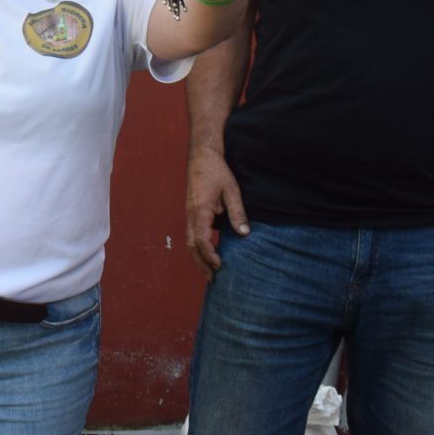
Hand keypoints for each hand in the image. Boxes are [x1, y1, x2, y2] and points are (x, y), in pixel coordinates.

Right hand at [185, 146, 248, 272]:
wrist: (202, 155)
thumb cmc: (217, 171)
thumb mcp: (232, 190)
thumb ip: (237, 212)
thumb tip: (244, 233)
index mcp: (200, 210)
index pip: (201, 240)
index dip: (209, 255)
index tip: (220, 265)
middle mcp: (191, 214)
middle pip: (192, 245)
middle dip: (201, 263)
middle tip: (213, 278)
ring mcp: (189, 213)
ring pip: (189, 241)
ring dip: (198, 257)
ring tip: (209, 272)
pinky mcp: (192, 212)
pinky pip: (192, 234)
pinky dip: (198, 247)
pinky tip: (207, 253)